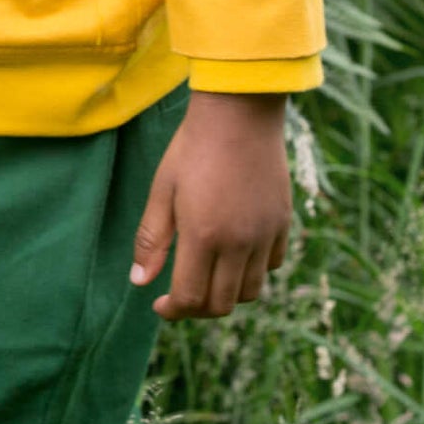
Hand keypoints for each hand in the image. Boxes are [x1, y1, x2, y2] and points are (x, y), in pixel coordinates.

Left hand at [130, 90, 290, 319]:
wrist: (239, 114)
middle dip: (197, 308)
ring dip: (226, 293)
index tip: (160, 305)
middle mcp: (238, 243)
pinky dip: (253, 271)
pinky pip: (271, 265)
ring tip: (208, 276)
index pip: (190, 298)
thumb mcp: (162, 189)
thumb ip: (152, 239)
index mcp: (203, 236)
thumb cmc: (192, 148)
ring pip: (250, 291)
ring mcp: (264, 235)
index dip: (173, 310)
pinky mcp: (282, 223)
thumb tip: (140, 281)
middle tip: (181, 295)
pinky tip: (235, 253)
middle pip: (222, 304)